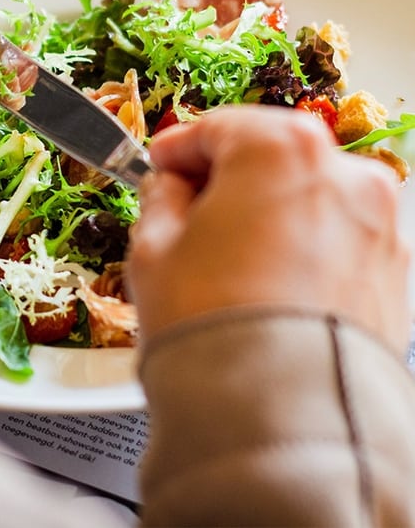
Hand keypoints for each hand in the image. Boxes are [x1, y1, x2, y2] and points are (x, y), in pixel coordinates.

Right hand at [127, 105, 410, 351]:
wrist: (280, 417)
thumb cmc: (213, 326)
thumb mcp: (153, 247)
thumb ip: (160, 197)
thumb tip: (171, 188)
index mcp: (279, 148)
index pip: (217, 126)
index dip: (177, 147)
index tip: (159, 165)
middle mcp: (342, 173)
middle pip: (269, 155)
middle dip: (226, 176)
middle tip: (188, 208)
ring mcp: (378, 223)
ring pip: (307, 195)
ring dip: (268, 210)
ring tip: (229, 255)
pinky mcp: (393, 271)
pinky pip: (336, 237)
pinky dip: (304, 244)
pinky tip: (268, 280)